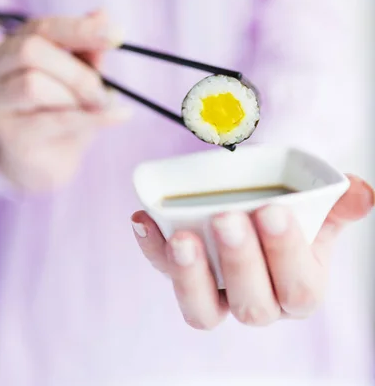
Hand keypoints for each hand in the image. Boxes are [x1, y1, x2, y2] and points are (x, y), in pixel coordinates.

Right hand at [0, 11, 126, 191]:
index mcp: (14, 46)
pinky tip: (119, 115)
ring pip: (33, 85)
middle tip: (103, 91)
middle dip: (76, 71)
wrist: (47, 162)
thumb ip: (88, 50)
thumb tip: (103, 16)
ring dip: (75, 97)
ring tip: (94, 109)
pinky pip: (53, 121)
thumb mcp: (80, 76)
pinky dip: (92, 118)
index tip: (118, 34)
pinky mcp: (10, 135)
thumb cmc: (62, 111)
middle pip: (30, 51)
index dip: (80, 29)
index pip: (43, 27)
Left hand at [131, 176, 372, 328]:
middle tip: (227, 219)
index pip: (299, 287)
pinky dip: (153, 248)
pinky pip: (166, 273)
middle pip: (252, 303)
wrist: (257, 208)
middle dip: (239, 262)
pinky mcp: (185, 278)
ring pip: (203, 308)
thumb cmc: (288, 211)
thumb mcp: (316, 206)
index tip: (273, 211)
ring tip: (180, 236)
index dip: (286, 255)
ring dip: (189, 274)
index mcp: (300, 287)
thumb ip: (338, 201)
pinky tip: (145, 219)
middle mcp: (260, 301)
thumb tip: (360, 192)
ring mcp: (218, 294)